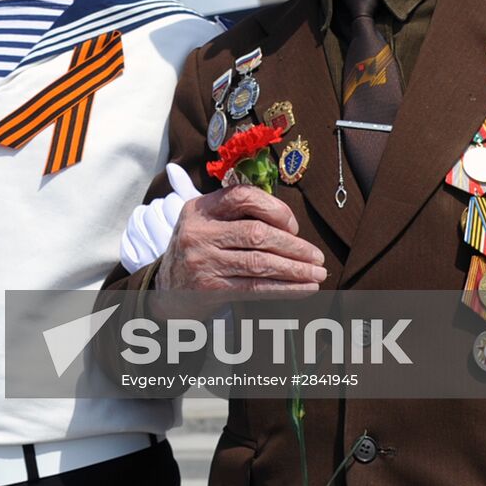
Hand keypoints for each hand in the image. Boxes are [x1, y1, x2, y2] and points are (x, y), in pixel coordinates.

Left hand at [120, 165, 202, 271]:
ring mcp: (150, 257)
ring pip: (137, 224)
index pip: (169, 202)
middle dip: (160, 211)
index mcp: (184, 229)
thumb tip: (170, 166)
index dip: (175, 204)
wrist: (198, 290)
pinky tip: (143, 240)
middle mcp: (166, 243)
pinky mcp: (138, 269)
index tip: (182, 212)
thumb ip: (186, 189)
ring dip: (144, 221)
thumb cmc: (206, 248)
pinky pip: (127, 245)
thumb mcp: (204, 217)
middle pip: (152, 211)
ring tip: (156, 226)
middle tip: (169, 219)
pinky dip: (132, 238)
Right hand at [155, 184, 326, 293]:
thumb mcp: (206, 223)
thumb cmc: (199, 250)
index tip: (293, 226)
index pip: (242, 196)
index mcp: (201, 208)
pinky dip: (285, 289)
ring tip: (318, 273)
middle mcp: (199, 231)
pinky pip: (255, 287)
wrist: (167, 289)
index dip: (274, 208)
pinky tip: (304, 289)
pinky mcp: (209, 287)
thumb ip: (237, 214)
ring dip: (295, 269)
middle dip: (293, 246)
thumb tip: (290, 223)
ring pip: (260, 262)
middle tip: (317, 256)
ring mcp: (203, 260)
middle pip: (257, 233)